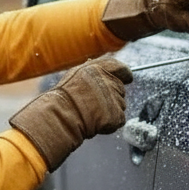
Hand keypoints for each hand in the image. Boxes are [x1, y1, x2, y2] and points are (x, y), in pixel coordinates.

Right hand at [9, 56, 132, 172]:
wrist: (62, 115)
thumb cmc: (65, 97)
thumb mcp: (75, 75)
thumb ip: (93, 71)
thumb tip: (100, 67)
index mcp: (100, 68)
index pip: (121, 68)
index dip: (124, 74)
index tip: (127, 78)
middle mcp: (110, 81)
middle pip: (120, 89)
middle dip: (112, 96)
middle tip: (94, 103)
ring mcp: (115, 98)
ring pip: (120, 105)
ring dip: (110, 109)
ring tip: (92, 112)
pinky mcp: (117, 115)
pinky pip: (119, 119)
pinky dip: (110, 122)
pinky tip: (96, 121)